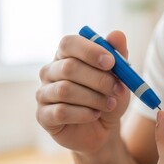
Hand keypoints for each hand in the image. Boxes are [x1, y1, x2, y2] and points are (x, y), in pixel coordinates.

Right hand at [36, 31, 130, 154]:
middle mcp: (50, 71)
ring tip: (110, 104)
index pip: (69, 43)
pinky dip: (84, 114)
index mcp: (67, 55)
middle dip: (99, 79)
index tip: (111, 62)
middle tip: (118, 89)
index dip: (90, 50)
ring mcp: (43, 93)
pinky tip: (95, 115)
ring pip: (65, 90)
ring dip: (94, 98)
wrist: (104, 129)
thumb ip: (118, 55)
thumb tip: (117, 34)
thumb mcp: (120, 77)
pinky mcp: (43, 116)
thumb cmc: (108, 96)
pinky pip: (61, 112)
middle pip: (69, 67)